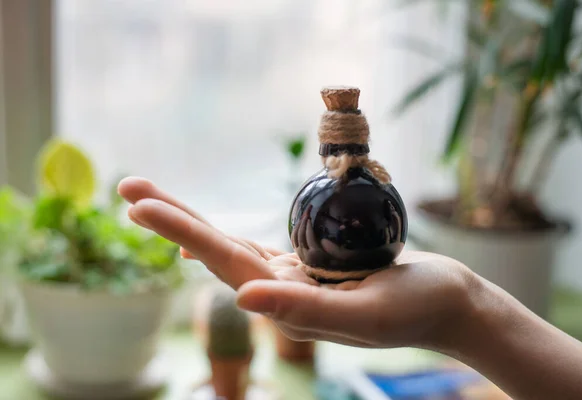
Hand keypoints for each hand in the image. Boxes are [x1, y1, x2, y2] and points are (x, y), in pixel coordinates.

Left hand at [118, 177, 475, 349]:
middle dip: (172, 218)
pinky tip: (206, 235)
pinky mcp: (310, 266)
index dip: (181, 230)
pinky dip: (227, 238)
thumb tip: (242, 295)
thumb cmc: (420, 307)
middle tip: (128, 185)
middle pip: (215, 250)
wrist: (449, 307)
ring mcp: (294, 279)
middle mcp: (282, 293)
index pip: (225, 262)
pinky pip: (258, 249)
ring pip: (231, 245)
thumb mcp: (367, 312)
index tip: (138, 203)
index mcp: (289, 305)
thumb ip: (304, 308)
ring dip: (191, 222)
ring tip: (151, 199)